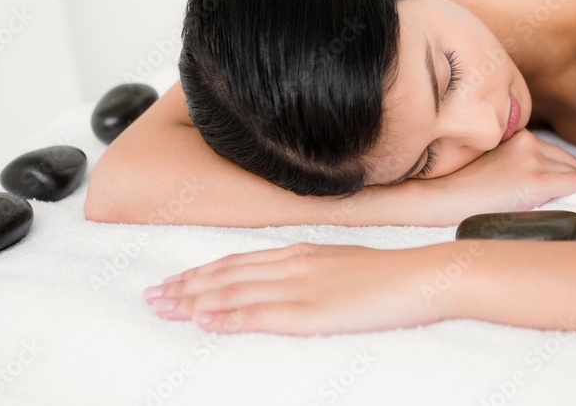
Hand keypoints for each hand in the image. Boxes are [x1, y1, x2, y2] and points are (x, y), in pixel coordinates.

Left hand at [143, 242, 460, 334]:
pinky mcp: (315, 311)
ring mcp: (302, 286)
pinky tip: (206, 322)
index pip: (237, 261)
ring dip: (196, 301)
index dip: (201, 272)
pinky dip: (230, 318)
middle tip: (151, 297)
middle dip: (186, 286)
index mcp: (300, 252)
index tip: (173, 281)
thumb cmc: (389, 274)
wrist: (424, 276)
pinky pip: (263, 315)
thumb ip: (309, 269)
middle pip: (227, 274)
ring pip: (236, 292)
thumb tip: (282, 279)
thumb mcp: (341, 263)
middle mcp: (293, 264)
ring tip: (165, 309)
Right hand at [397, 130, 575, 225]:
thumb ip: (503, 170)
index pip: (550, 153)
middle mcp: (525, 142)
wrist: (431, 200)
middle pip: (568, 161)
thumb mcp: (478, 170)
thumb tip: (517, 188)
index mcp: (510, 138)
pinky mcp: (536, 181)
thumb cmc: (448, 192)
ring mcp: (532, 160)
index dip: (568, 168)